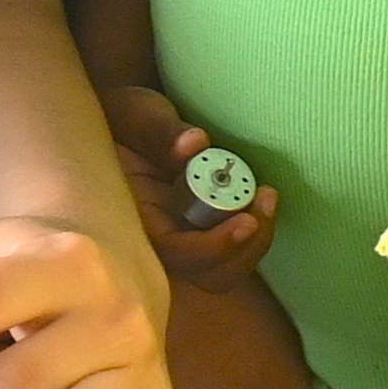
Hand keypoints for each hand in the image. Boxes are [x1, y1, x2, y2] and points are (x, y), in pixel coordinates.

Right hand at [105, 85, 276, 290]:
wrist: (121, 121)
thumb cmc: (120, 118)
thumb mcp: (134, 115)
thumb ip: (159, 132)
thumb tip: (195, 143)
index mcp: (130, 220)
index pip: (173, 253)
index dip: (211, 247)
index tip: (246, 221)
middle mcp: (156, 240)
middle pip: (206, 273)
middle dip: (244, 247)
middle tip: (264, 201)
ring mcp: (180, 239)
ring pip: (223, 269)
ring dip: (254, 241)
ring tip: (267, 196)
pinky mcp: (199, 232)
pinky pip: (231, 249)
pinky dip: (252, 230)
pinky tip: (261, 196)